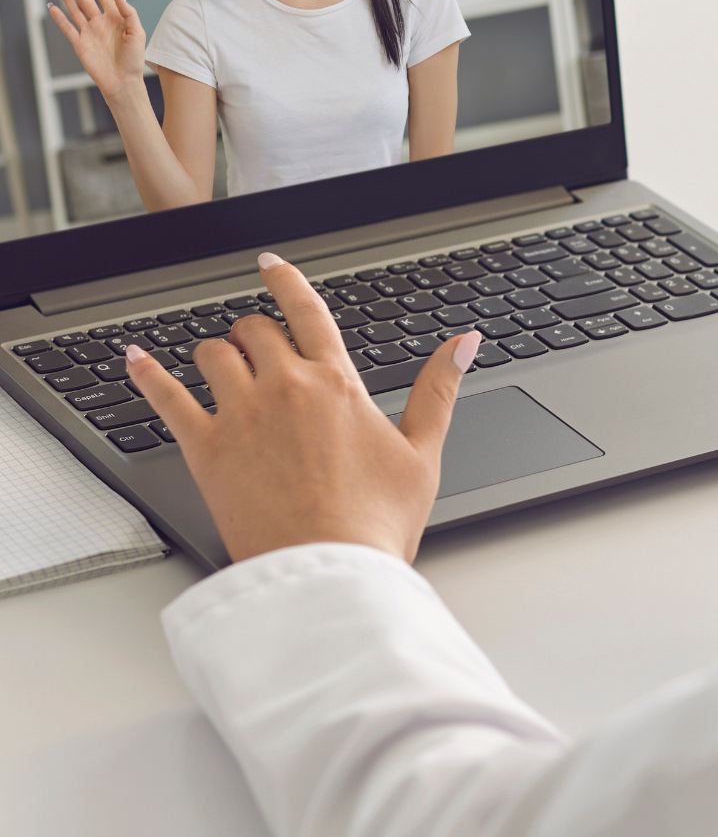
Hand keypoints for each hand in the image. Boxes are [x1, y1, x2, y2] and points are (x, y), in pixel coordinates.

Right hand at [48, 0, 146, 102]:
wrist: (123, 82)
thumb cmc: (134, 60)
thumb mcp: (137, 34)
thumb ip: (129, 13)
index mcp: (115, 18)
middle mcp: (100, 23)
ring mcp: (89, 32)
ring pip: (74, 9)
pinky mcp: (80, 44)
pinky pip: (67, 28)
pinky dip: (59, 18)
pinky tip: (52, 7)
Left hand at [125, 255, 481, 562]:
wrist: (327, 573)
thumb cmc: (375, 523)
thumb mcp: (422, 453)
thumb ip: (438, 389)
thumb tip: (463, 342)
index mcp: (336, 383)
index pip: (306, 311)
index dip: (286, 281)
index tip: (272, 264)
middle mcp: (285, 387)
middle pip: (256, 330)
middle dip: (257, 332)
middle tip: (260, 348)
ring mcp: (241, 415)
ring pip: (213, 354)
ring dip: (217, 353)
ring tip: (221, 365)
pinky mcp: (206, 449)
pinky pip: (166, 397)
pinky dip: (147, 374)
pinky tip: (136, 360)